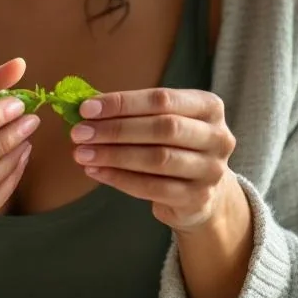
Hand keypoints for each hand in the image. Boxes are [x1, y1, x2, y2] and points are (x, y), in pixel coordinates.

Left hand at [70, 88, 236, 232]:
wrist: (201, 192)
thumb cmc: (173, 145)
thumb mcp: (161, 121)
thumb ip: (130, 112)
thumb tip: (84, 105)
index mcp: (209, 107)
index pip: (162, 99)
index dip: (122, 103)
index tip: (86, 109)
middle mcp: (218, 137)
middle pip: (162, 128)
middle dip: (115, 129)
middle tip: (79, 133)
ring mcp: (211, 170)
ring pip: (158, 159)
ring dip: (113, 155)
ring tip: (82, 153)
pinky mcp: (199, 198)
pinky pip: (153, 188)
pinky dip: (119, 179)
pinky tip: (96, 171)